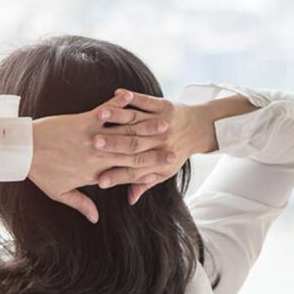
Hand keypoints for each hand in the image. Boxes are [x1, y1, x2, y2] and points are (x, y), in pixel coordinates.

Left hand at [28, 92, 172, 222]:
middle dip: (155, 152)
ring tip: (164, 123)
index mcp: (94, 174)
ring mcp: (92, 138)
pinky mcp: (83, 121)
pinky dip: (119, 105)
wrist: (21, 150)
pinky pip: (106, 112)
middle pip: (132, 155)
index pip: (126, 175)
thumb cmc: (39, 171)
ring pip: (124, 133)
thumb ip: (81, 204)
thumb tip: (95, 218)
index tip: (165, 170)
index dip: (148, 173)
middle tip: (175, 148)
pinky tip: (132, 98)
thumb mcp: (59, 192)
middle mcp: (97, 157)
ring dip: (146, 127)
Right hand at [91, 90, 216, 203]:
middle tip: (93, 145)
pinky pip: (147, 101)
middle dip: (113, 144)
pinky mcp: (164, 106)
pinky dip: (133, 97)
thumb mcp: (163, 172)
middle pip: (133, 145)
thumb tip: (130, 199)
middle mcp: (159, 142)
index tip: (99, 181)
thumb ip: (144, 183)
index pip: (134, 171)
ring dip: (118, 117)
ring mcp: (162, 123)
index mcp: (157, 160)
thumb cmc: (176, 152)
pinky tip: (118, 93)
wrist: (201, 129)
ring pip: (136, 121)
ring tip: (100, 115)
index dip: (117, 176)